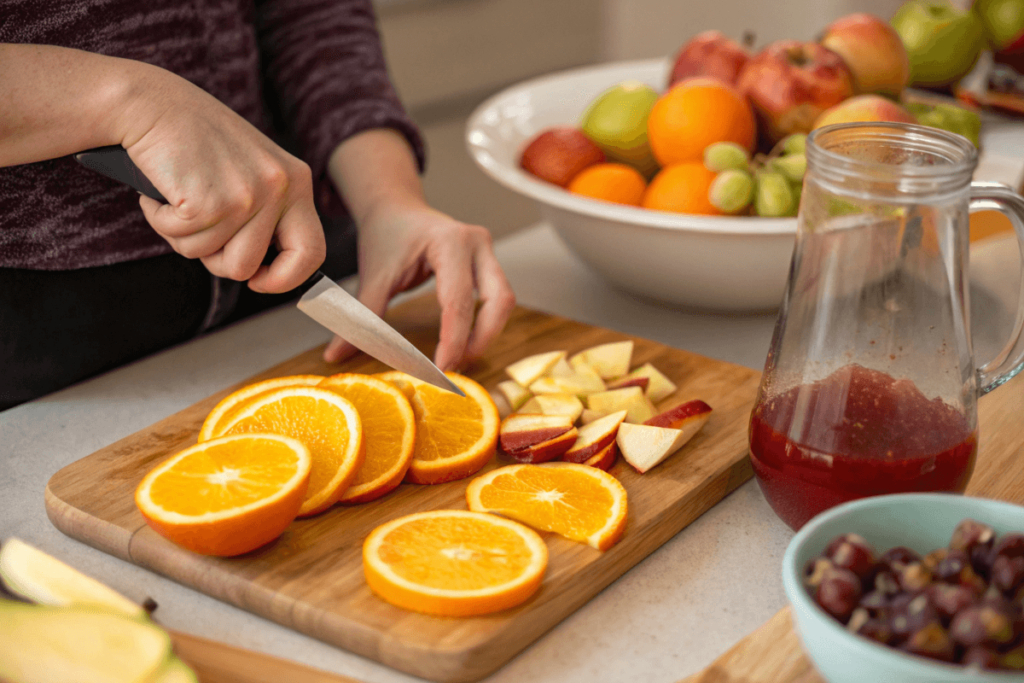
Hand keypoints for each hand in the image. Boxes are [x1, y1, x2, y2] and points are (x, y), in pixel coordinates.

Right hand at [118, 64, 324, 292]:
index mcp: (296, 180)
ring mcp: (248, 196)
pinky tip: (164, 191)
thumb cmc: (193, 141)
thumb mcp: (250, 171)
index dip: (285, 278)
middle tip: (201, 234)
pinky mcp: (211, 202)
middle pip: (252, 266)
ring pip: (215, 260)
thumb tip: (263, 270)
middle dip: (222, 264)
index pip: (312, 252)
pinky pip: (184, 242)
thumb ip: (266, 213)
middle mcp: (280, 188)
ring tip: (181, 199)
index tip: (259, 280)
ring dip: (188, 239)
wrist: (148, 102)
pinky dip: (163, 222)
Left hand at [323, 202, 515, 369]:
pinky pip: (497, 298)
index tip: (440, 371)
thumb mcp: (373, 276)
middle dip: (480, 340)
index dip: (453, 341)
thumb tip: (336, 356)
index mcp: (450, 242)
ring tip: (458, 359)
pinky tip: (462, 343)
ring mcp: (487, 251)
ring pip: (504, 302)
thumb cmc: (386, 236)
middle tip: (455, 369)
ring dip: (486, 334)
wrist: (396, 208)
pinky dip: (483, 324)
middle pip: (498, 301)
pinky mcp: (489, 261)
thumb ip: (362, 317)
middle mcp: (477, 243)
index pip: (458, 301)